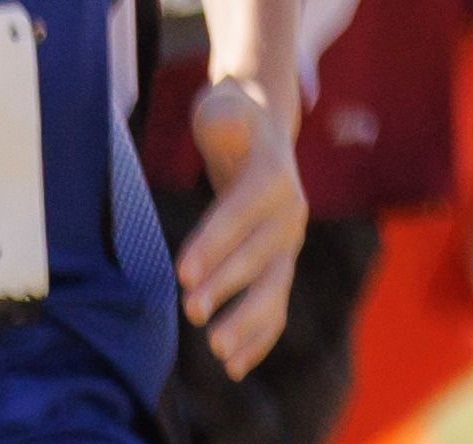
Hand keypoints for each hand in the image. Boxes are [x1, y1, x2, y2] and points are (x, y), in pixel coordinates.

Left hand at [179, 77, 304, 372]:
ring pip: (275, 287)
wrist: (262, 135)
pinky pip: (275, 305)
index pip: (244, 210)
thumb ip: (226, 116)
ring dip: (249, 321)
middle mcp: (289, 214)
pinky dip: (259, 337)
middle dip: (228, 285)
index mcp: (275, 175)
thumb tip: (226, 121)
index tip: (183, 271)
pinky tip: (235, 365)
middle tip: (190, 312)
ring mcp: (288, 243)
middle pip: (263, 255)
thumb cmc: (232, 120)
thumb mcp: (227, 107)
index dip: (216, 240)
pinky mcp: (278, 265)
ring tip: (217, 353)